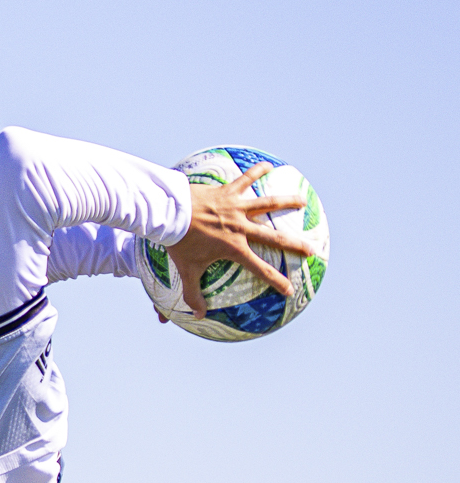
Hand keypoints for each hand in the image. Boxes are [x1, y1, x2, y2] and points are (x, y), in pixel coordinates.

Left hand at [169, 162, 308, 318]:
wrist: (171, 215)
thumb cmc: (179, 244)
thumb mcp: (186, 271)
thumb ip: (193, 294)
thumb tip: (198, 316)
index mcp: (234, 249)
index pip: (260, 270)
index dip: (276, 281)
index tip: (290, 290)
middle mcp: (241, 228)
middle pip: (274, 237)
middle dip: (295, 244)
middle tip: (311, 249)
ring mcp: (236, 208)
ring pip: (268, 203)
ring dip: (287, 202)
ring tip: (302, 200)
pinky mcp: (228, 192)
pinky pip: (246, 179)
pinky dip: (257, 171)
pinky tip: (268, 166)